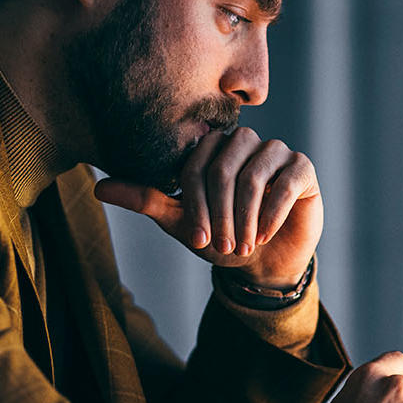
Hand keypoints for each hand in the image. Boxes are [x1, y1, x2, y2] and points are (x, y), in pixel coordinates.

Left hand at [93, 127, 322, 287]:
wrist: (265, 262)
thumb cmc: (221, 236)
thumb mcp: (181, 222)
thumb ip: (145, 199)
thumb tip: (99, 188)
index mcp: (211, 148)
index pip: (196, 165)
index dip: (194, 204)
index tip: (196, 239)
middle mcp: (243, 141)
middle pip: (224, 167)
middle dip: (220, 212)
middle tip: (222, 245)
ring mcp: (275, 152)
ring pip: (254, 174)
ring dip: (245, 216)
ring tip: (244, 245)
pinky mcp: (302, 169)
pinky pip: (286, 182)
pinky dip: (272, 212)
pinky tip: (264, 235)